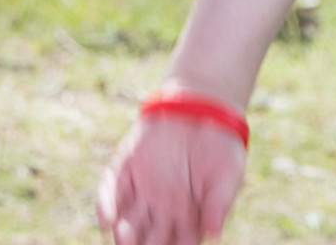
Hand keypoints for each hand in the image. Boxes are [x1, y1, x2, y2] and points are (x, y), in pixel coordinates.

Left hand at [96, 113, 247, 244]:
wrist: (203, 105)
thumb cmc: (222, 144)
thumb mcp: (228, 173)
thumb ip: (220, 202)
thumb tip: (215, 233)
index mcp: (188, 215)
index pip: (177, 241)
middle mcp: (161, 207)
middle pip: (148, 236)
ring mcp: (142, 189)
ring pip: (127, 219)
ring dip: (124, 232)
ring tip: (125, 238)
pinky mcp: (125, 168)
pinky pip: (111, 190)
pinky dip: (106, 204)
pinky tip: (107, 219)